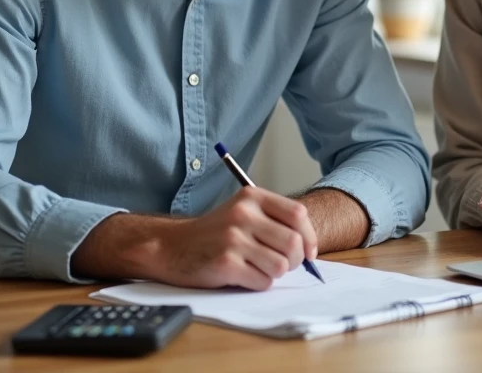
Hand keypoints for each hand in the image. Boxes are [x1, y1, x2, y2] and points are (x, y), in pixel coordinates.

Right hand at [158, 187, 317, 290]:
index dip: (309, 236)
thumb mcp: (242, 212)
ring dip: (275, 273)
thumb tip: (309, 247)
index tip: (309, 251)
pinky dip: (259, 283)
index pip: (298, 214)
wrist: (173, 246)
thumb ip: (274, 221)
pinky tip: (244, 275)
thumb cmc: (215, 233)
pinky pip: (262, 281)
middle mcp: (243, 214)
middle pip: (293, 243)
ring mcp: (233, 239)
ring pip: (281, 266)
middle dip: (295, 260)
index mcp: (251, 197)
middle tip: (284, 264)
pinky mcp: (225, 264)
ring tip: (260, 268)